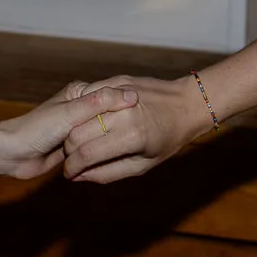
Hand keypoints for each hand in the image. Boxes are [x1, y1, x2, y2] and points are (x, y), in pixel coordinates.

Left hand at [0, 81, 140, 179]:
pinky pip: (93, 150)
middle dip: (119, 127)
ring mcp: (77, 129)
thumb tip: (131, 94)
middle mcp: (79, 109)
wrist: (12, 153)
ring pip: (101, 135)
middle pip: (109, 117)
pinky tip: (112, 160)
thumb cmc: (37, 129)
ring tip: (126, 150)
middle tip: (136, 137)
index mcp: (80, 94)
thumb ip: (99, 103)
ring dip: (108, 143)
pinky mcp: (73, 148)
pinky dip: (99, 156)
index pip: (111, 97)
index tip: (144, 115)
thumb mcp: (71, 113)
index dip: (126, 106)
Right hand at [59, 74, 209, 182]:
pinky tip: (85, 122)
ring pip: (78, 113)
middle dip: (68, 150)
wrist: (187, 103)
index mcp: (132, 136)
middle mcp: (124, 113)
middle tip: (71, 159)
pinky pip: (88, 95)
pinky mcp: (116, 79)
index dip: (72, 167)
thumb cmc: (168, 139)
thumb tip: (80, 176)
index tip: (68, 174)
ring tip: (78, 142)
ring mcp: (119, 93)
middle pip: (77, 134)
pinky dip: (80, 110)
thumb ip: (109, 172)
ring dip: (71, 131)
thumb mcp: (142, 165)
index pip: (87, 153)